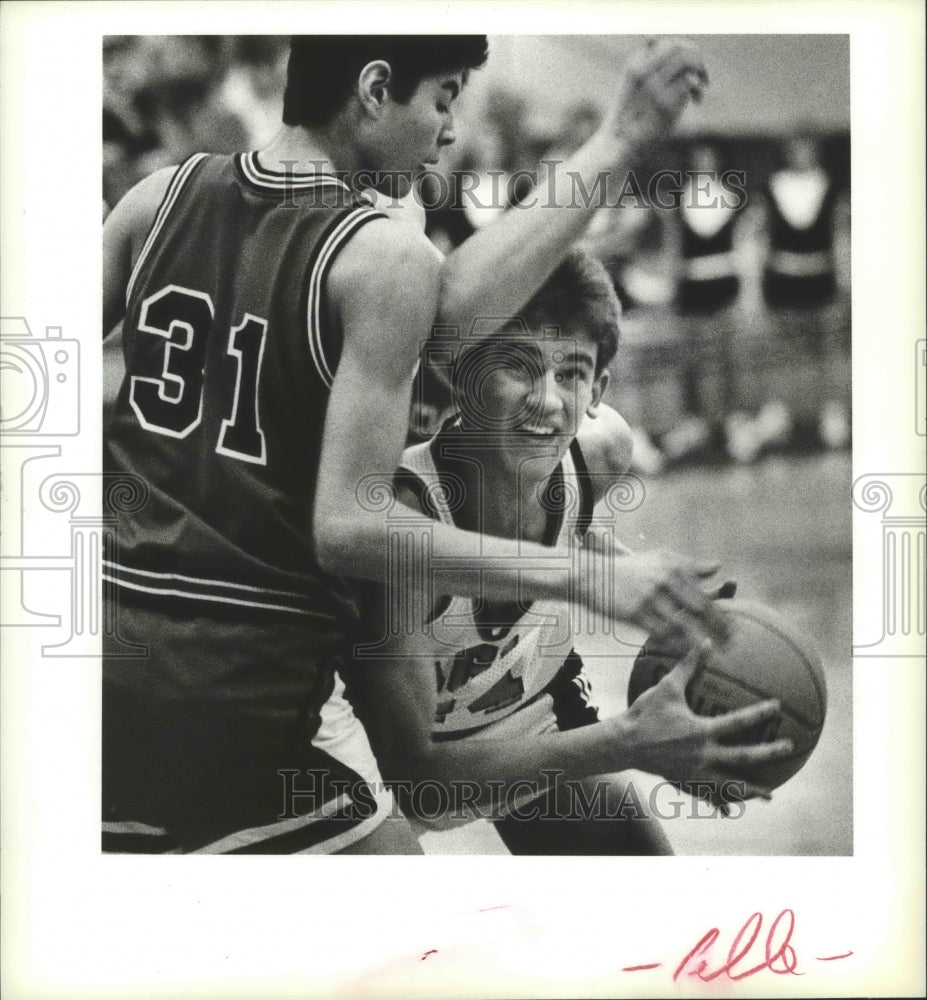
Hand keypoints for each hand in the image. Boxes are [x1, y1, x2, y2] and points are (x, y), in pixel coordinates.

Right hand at [581, 534, 730, 655]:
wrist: (595, 575)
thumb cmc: (631, 569)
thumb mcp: (660, 558)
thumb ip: (690, 565)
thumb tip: (718, 567)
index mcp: (675, 568)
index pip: (704, 594)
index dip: (722, 614)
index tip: (734, 629)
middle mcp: (665, 580)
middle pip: (699, 609)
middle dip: (718, 629)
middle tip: (731, 645)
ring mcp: (650, 597)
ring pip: (681, 624)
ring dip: (698, 640)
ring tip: (712, 653)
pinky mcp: (635, 611)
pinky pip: (659, 631)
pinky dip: (673, 642)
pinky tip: (682, 651)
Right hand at [600, 38, 707, 156]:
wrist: (619, 144)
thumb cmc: (631, 117)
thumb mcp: (639, 87)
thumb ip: (653, 68)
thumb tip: (667, 47)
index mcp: (634, 63)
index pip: (669, 42)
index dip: (686, 48)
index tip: (692, 64)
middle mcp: (642, 71)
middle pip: (680, 47)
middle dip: (696, 57)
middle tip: (702, 75)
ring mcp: (652, 87)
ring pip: (686, 61)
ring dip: (700, 70)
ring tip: (702, 86)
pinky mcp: (664, 103)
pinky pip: (688, 82)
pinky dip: (697, 90)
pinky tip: (696, 101)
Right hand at [620, 646, 791, 802]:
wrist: (622, 744)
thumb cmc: (644, 713)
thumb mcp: (667, 686)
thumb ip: (688, 665)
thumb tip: (706, 642)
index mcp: (701, 732)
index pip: (738, 722)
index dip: (760, 713)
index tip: (777, 706)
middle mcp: (702, 755)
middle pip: (743, 757)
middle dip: (768, 753)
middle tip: (789, 748)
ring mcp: (694, 772)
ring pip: (729, 784)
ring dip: (751, 790)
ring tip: (769, 795)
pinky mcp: (684, 782)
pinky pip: (707, 794)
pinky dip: (720, 801)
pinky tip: (729, 808)